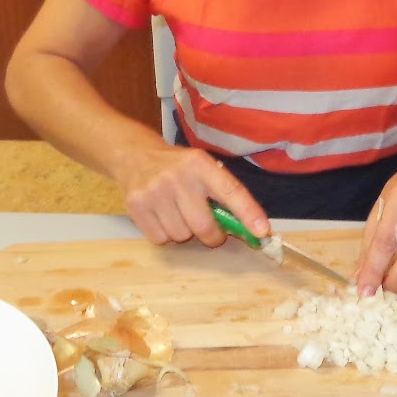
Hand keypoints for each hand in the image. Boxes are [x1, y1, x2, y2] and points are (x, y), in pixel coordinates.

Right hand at [117, 146, 267, 247]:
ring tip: (179, 214)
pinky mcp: (136, 206)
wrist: (135, 157)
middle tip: (211, 231)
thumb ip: (224, 193)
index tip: (262, 231)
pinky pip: (161, 239)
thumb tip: (252, 229)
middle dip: (212, 236)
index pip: (230, 191)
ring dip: (185, 233)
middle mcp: (177, 177)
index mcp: (200, 164)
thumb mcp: (203, 168)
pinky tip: (163, 217)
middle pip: (204, 226)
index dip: (248, 213)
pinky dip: (166, 235)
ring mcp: (154, 192)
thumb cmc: (179, 168)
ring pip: (181, 236)